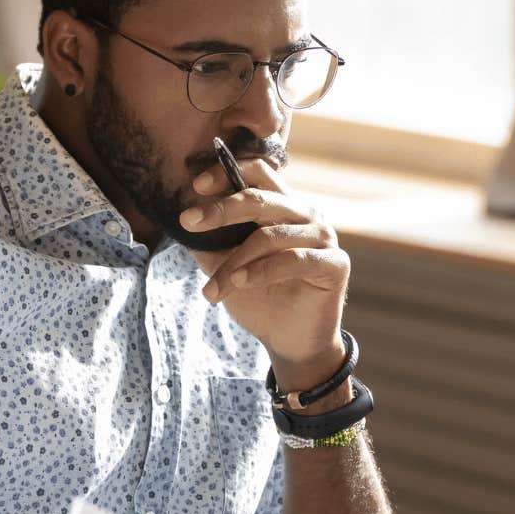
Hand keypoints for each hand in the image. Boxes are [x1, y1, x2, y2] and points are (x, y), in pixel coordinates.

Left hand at [182, 159, 348, 389]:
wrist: (288, 341)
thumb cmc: (259, 298)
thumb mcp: (224, 266)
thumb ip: (208, 242)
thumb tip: (180, 221)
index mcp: (282, 206)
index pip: (258, 173)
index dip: (227, 172)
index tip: (196, 186)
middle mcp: (305, 214)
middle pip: (261, 198)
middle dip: (221, 209)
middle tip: (189, 222)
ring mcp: (323, 237)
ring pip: (270, 235)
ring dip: (234, 261)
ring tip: (212, 289)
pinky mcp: (334, 263)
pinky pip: (293, 260)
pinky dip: (261, 271)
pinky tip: (239, 282)